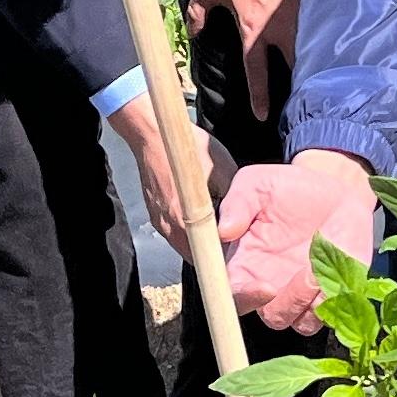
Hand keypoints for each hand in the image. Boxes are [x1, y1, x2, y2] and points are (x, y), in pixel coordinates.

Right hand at [106, 87, 235, 253]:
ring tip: (219, 231)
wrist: (152, 134)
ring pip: (185, 246)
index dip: (223, 262)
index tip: (237, 260)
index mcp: (185, 220)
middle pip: (195, 256)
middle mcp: (168, 227)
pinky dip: (190, 233)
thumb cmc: (188, 148)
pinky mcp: (155, 216)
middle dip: (214, 255)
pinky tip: (202, 217)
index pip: (206, 258)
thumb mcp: (225, 171)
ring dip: (202, 243)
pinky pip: (175, 234)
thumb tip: (244, 222)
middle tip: (233, 245)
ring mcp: (159, 222)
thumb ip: (235, 202)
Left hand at [186, 0, 308, 117]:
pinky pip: (313, 20)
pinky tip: (313, 35)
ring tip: (308, 70)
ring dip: (307, 57)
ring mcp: (302, 10)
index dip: (260, 96)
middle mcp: (282, 26)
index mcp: (255, 28)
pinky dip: (312, 31)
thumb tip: (195, 30)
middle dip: (296, 82)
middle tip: (296, 96)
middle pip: (294, 63)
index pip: (257, 71)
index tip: (264, 116)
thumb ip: (199, 10)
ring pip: (307, 43)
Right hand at [216, 148, 376, 332]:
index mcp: (243, 267)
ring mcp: (301, 296)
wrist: (332, 190)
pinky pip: (331, 313)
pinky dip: (336, 298)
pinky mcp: (330, 295)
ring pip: (302, 323)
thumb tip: (223, 230)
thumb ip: (237, 203)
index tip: (264, 287)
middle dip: (288, 303)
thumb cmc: (287, 189)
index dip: (245, 299)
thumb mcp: (256, 184)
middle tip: (306, 274)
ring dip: (314, 301)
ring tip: (322, 266)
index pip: (232, 298)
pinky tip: (339, 269)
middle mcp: (270, 288)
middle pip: (271, 317)